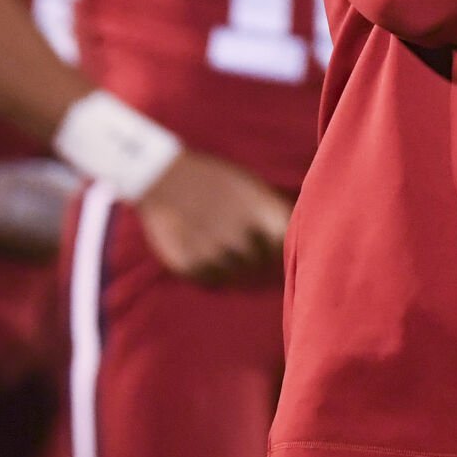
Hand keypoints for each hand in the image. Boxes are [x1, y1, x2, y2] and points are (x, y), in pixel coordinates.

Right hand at [136, 150, 293, 283]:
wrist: (161, 175)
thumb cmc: (212, 177)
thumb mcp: (250, 184)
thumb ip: (271, 211)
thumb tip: (294, 234)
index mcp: (260, 210)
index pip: (285, 244)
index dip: (280, 247)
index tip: (272, 245)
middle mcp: (241, 234)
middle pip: (261, 264)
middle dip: (256, 258)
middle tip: (242, 249)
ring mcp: (215, 251)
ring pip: (236, 275)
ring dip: (233, 267)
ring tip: (222, 251)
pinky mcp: (190, 264)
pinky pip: (211, 281)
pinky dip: (211, 273)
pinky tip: (205, 256)